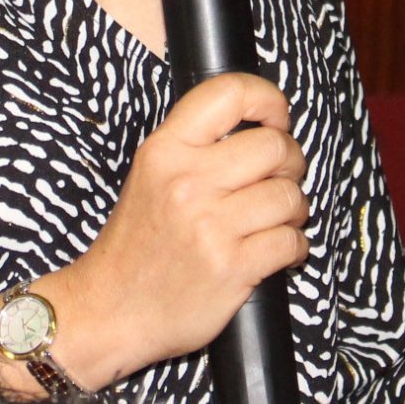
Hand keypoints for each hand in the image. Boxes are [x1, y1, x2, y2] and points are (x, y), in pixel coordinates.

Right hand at [50, 73, 307, 387]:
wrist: (110, 310)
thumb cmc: (137, 244)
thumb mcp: (150, 175)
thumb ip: (196, 146)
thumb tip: (262, 124)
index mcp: (165, 151)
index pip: (227, 93)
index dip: (267, 99)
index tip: (275, 118)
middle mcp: (187, 183)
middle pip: (275, 146)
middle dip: (290, 163)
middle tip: (279, 178)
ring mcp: (210, 227)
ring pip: (290, 196)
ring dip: (294, 209)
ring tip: (275, 219)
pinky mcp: (232, 268)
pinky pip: (292, 241)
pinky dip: (295, 246)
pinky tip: (278, 249)